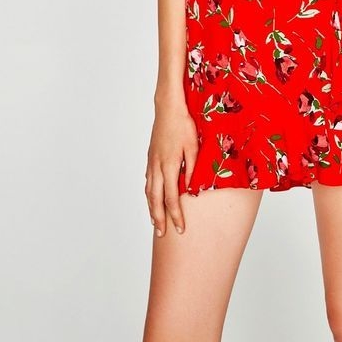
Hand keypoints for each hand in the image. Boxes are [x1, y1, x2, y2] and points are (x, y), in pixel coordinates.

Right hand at [145, 106, 199, 237]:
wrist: (168, 107)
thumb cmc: (184, 124)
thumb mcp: (193, 146)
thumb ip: (192, 169)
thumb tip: (192, 190)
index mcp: (169, 165)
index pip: (171, 198)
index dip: (176, 215)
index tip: (180, 229)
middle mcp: (157, 167)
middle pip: (156, 199)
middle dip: (160, 218)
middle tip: (163, 234)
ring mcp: (152, 162)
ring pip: (149, 191)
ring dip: (151, 209)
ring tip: (155, 222)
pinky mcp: (151, 157)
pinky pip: (148, 181)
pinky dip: (149, 194)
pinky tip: (151, 198)